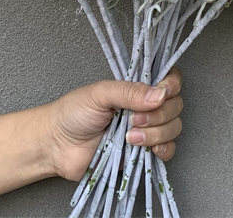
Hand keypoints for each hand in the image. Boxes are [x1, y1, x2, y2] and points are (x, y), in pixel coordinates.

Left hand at [43, 69, 182, 180]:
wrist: (57, 145)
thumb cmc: (74, 113)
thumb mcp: (100, 93)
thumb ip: (129, 91)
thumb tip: (160, 94)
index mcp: (138, 87)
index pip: (170, 79)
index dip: (172, 85)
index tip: (163, 91)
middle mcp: (146, 106)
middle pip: (175, 106)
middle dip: (158, 114)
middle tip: (133, 119)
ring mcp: (147, 129)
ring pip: (173, 128)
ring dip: (155, 133)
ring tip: (129, 136)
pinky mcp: (143, 152)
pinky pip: (168, 151)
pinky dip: (162, 150)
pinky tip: (143, 148)